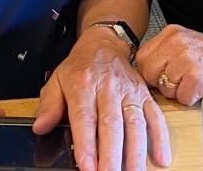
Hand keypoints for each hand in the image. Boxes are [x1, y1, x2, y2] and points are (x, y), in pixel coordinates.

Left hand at [33, 31, 170, 170]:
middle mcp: (109, 88)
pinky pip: (156, 117)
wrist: (103, 44)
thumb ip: (49, 105)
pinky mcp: (144, 95)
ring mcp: (130, 92)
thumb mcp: (57, 80)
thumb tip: (41, 127)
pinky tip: (161, 158)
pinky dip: (160, 138)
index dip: (86, 144)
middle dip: (111, 155)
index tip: (87, 166)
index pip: (85, 118)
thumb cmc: (80, 66)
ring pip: (135, 123)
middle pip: (112, 125)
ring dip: (136, 152)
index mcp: (83, 85)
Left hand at [136, 25, 202, 106]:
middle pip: (148, 73)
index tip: (161, 76)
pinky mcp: (197, 78)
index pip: (141, 58)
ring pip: (165, 88)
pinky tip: (202, 87)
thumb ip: (164, 52)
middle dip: (160, 84)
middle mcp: (175, 43)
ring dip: (178, 92)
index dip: (149, 72)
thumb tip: (144, 72)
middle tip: (179, 81)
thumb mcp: (186, 42)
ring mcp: (186, 60)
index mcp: (170, 33)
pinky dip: (191, 99)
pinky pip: (182, 98)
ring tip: (194, 82)